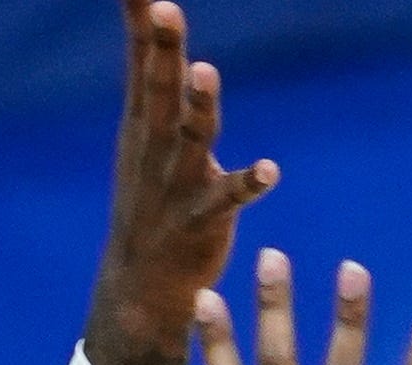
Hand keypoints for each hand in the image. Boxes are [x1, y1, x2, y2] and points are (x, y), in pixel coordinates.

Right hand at [83, 0, 279, 364]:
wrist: (140, 288)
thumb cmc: (150, 201)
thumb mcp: (143, 137)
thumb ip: (154, 82)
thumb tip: (156, 28)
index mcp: (142, 124)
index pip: (142, 63)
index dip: (142, 24)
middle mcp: (154, 148)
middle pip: (159, 89)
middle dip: (162, 48)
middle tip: (164, 7)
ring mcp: (176, 185)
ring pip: (190, 138)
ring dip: (199, 106)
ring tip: (205, 72)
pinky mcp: (201, 222)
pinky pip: (227, 200)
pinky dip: (248, 184)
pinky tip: (271, 170)